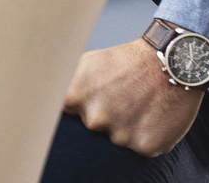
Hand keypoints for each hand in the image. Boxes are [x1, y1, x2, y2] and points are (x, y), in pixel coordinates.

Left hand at [64, 39, 208, 155]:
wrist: (169, 61)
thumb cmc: (124, 61)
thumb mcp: (84, 64)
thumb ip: (63, 85)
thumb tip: (40, 99)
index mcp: (73, 97)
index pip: (59, 120)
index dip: (75, 112)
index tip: (84, 104)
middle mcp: (94, 119)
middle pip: (91, 129)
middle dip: (101, 117)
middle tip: (117, 100)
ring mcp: (120, 135)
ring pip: (115, 140)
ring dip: (124, 128)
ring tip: (136, 104)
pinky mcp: (145, 146)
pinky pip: (138, 148)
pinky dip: (144, 135)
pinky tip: (150, 115)